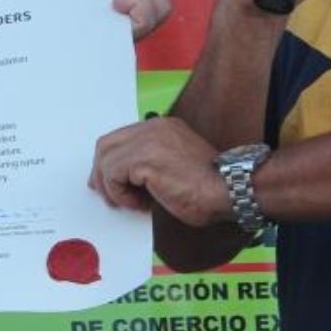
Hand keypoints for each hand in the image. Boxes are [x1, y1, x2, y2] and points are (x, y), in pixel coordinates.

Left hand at [89, 116, 231, 227]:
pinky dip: (120, 194)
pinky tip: (140, 204)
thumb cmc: (210, 187)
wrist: (229, 190)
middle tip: (107, 196)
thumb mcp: (174, 167)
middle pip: (107, 144)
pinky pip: (113, 175)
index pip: (121, 138)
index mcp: (162, 127)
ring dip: (113, 188)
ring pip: (106, 160)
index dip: (109, 161)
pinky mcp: (144, 158)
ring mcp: (148, 140)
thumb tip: (123, 180)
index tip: (108, 183)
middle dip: (101, 172)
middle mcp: (153, 127)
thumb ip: (151, 164)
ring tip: (132, 203)